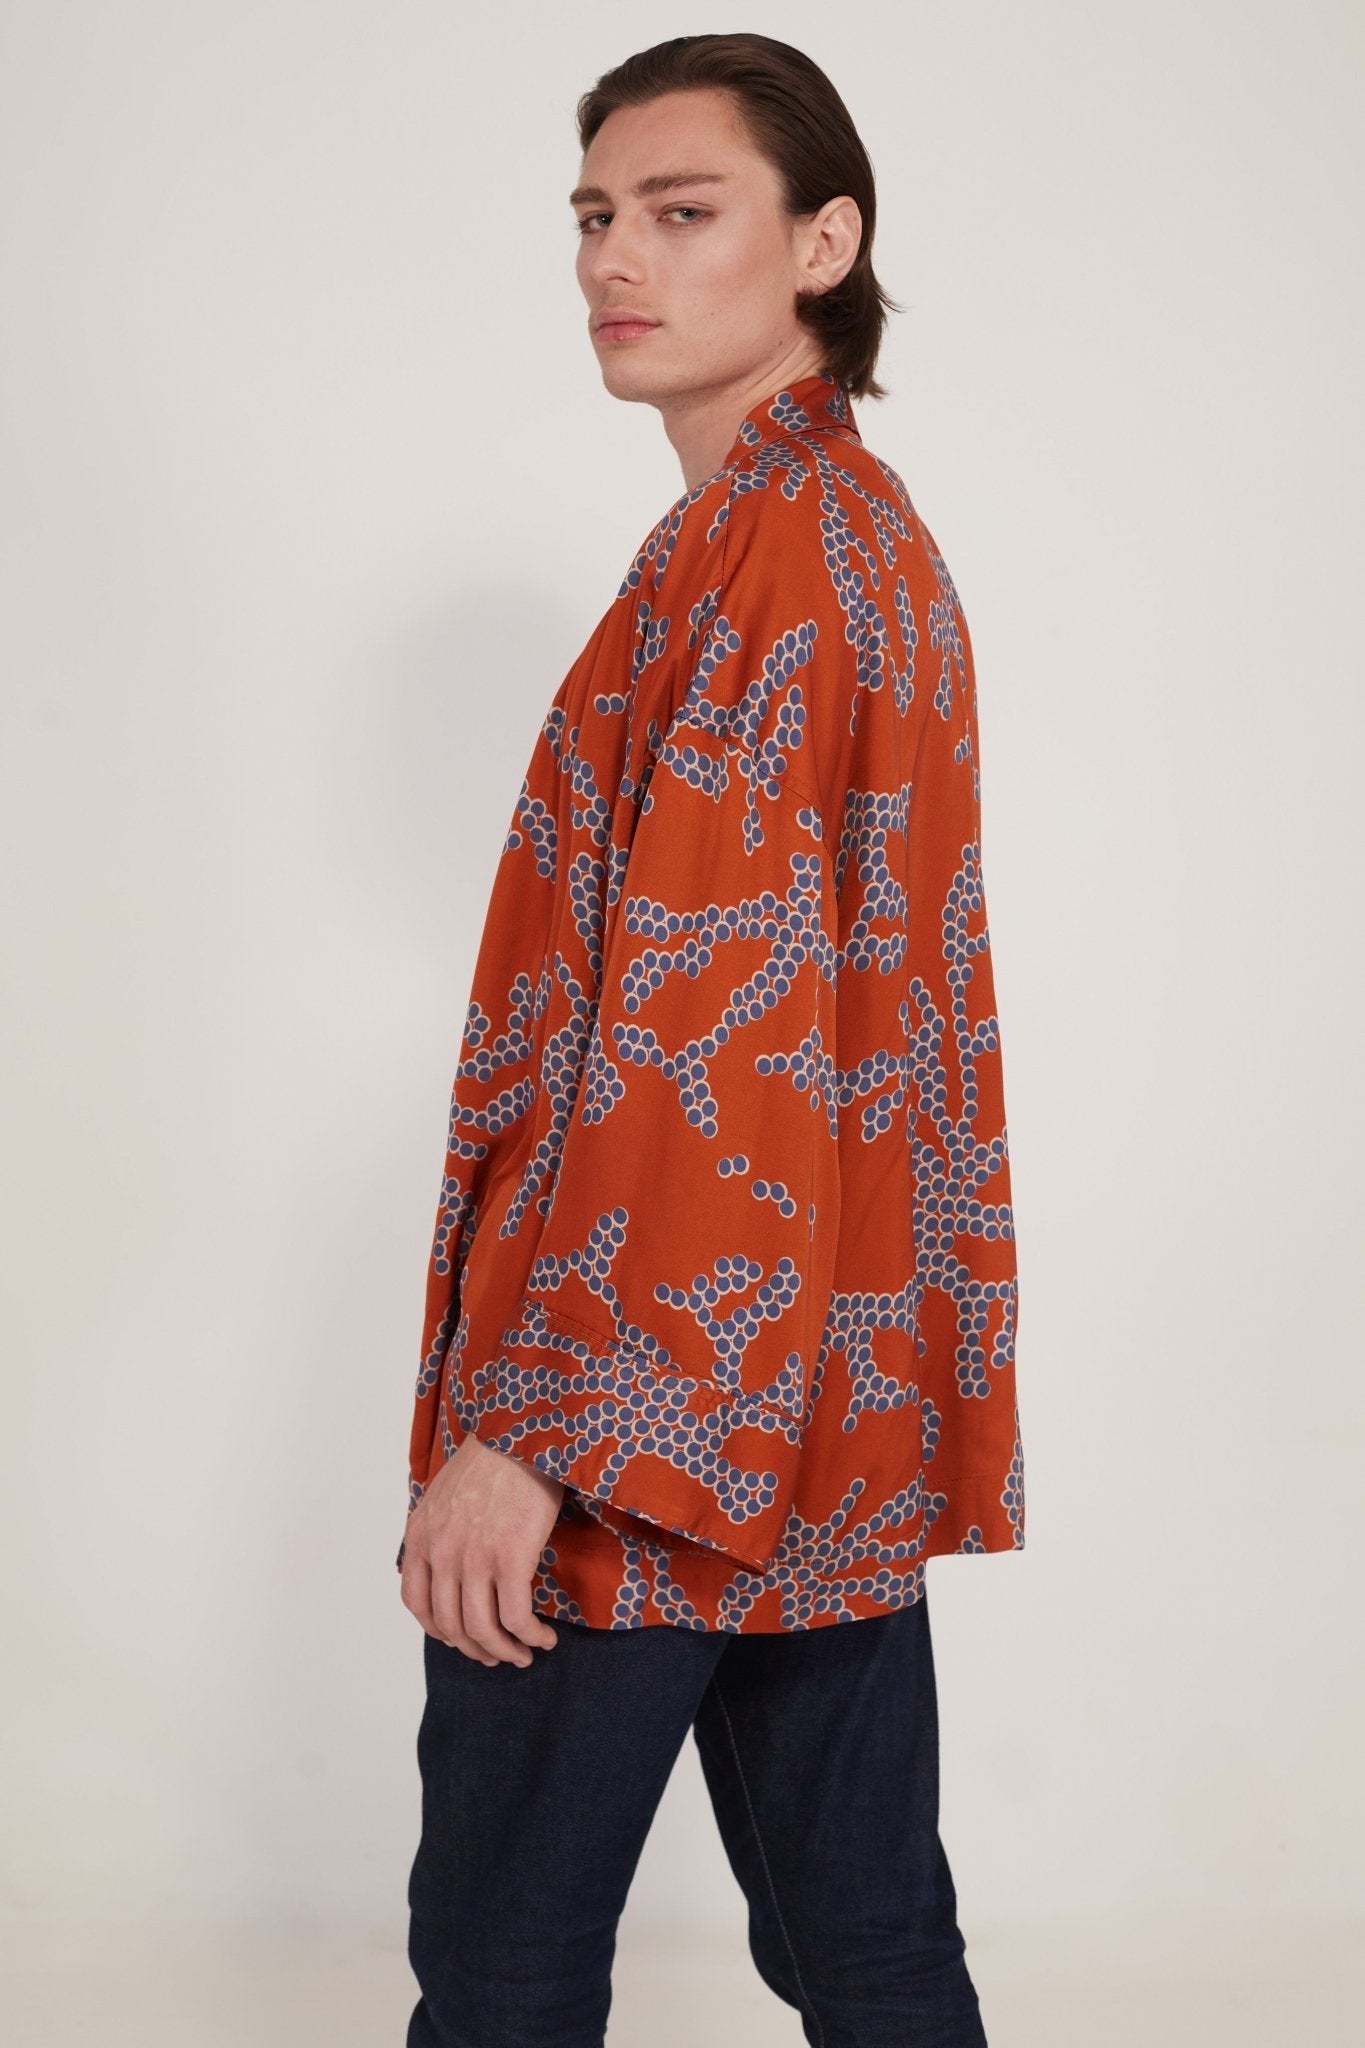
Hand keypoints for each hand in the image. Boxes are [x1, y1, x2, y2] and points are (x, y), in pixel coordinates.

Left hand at [399, 1434, 563, 1666]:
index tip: (461, 1638)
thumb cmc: (494, 1458)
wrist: (523, 1434)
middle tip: (496, 1656)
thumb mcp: (445, 1494)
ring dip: (505, 1651)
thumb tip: (449, 1569)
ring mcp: (473, 1557)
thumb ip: (439, 1532)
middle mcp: (441, 1551)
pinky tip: (543, 1638)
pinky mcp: (510, 1558)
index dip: (439, 1630)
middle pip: (450, 1624)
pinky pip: (516, 1617)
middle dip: (475, 1648)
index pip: (416, 1603)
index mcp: (421, 1536)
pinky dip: (530, 1636)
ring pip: (482, 1629)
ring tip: (524, 1654)